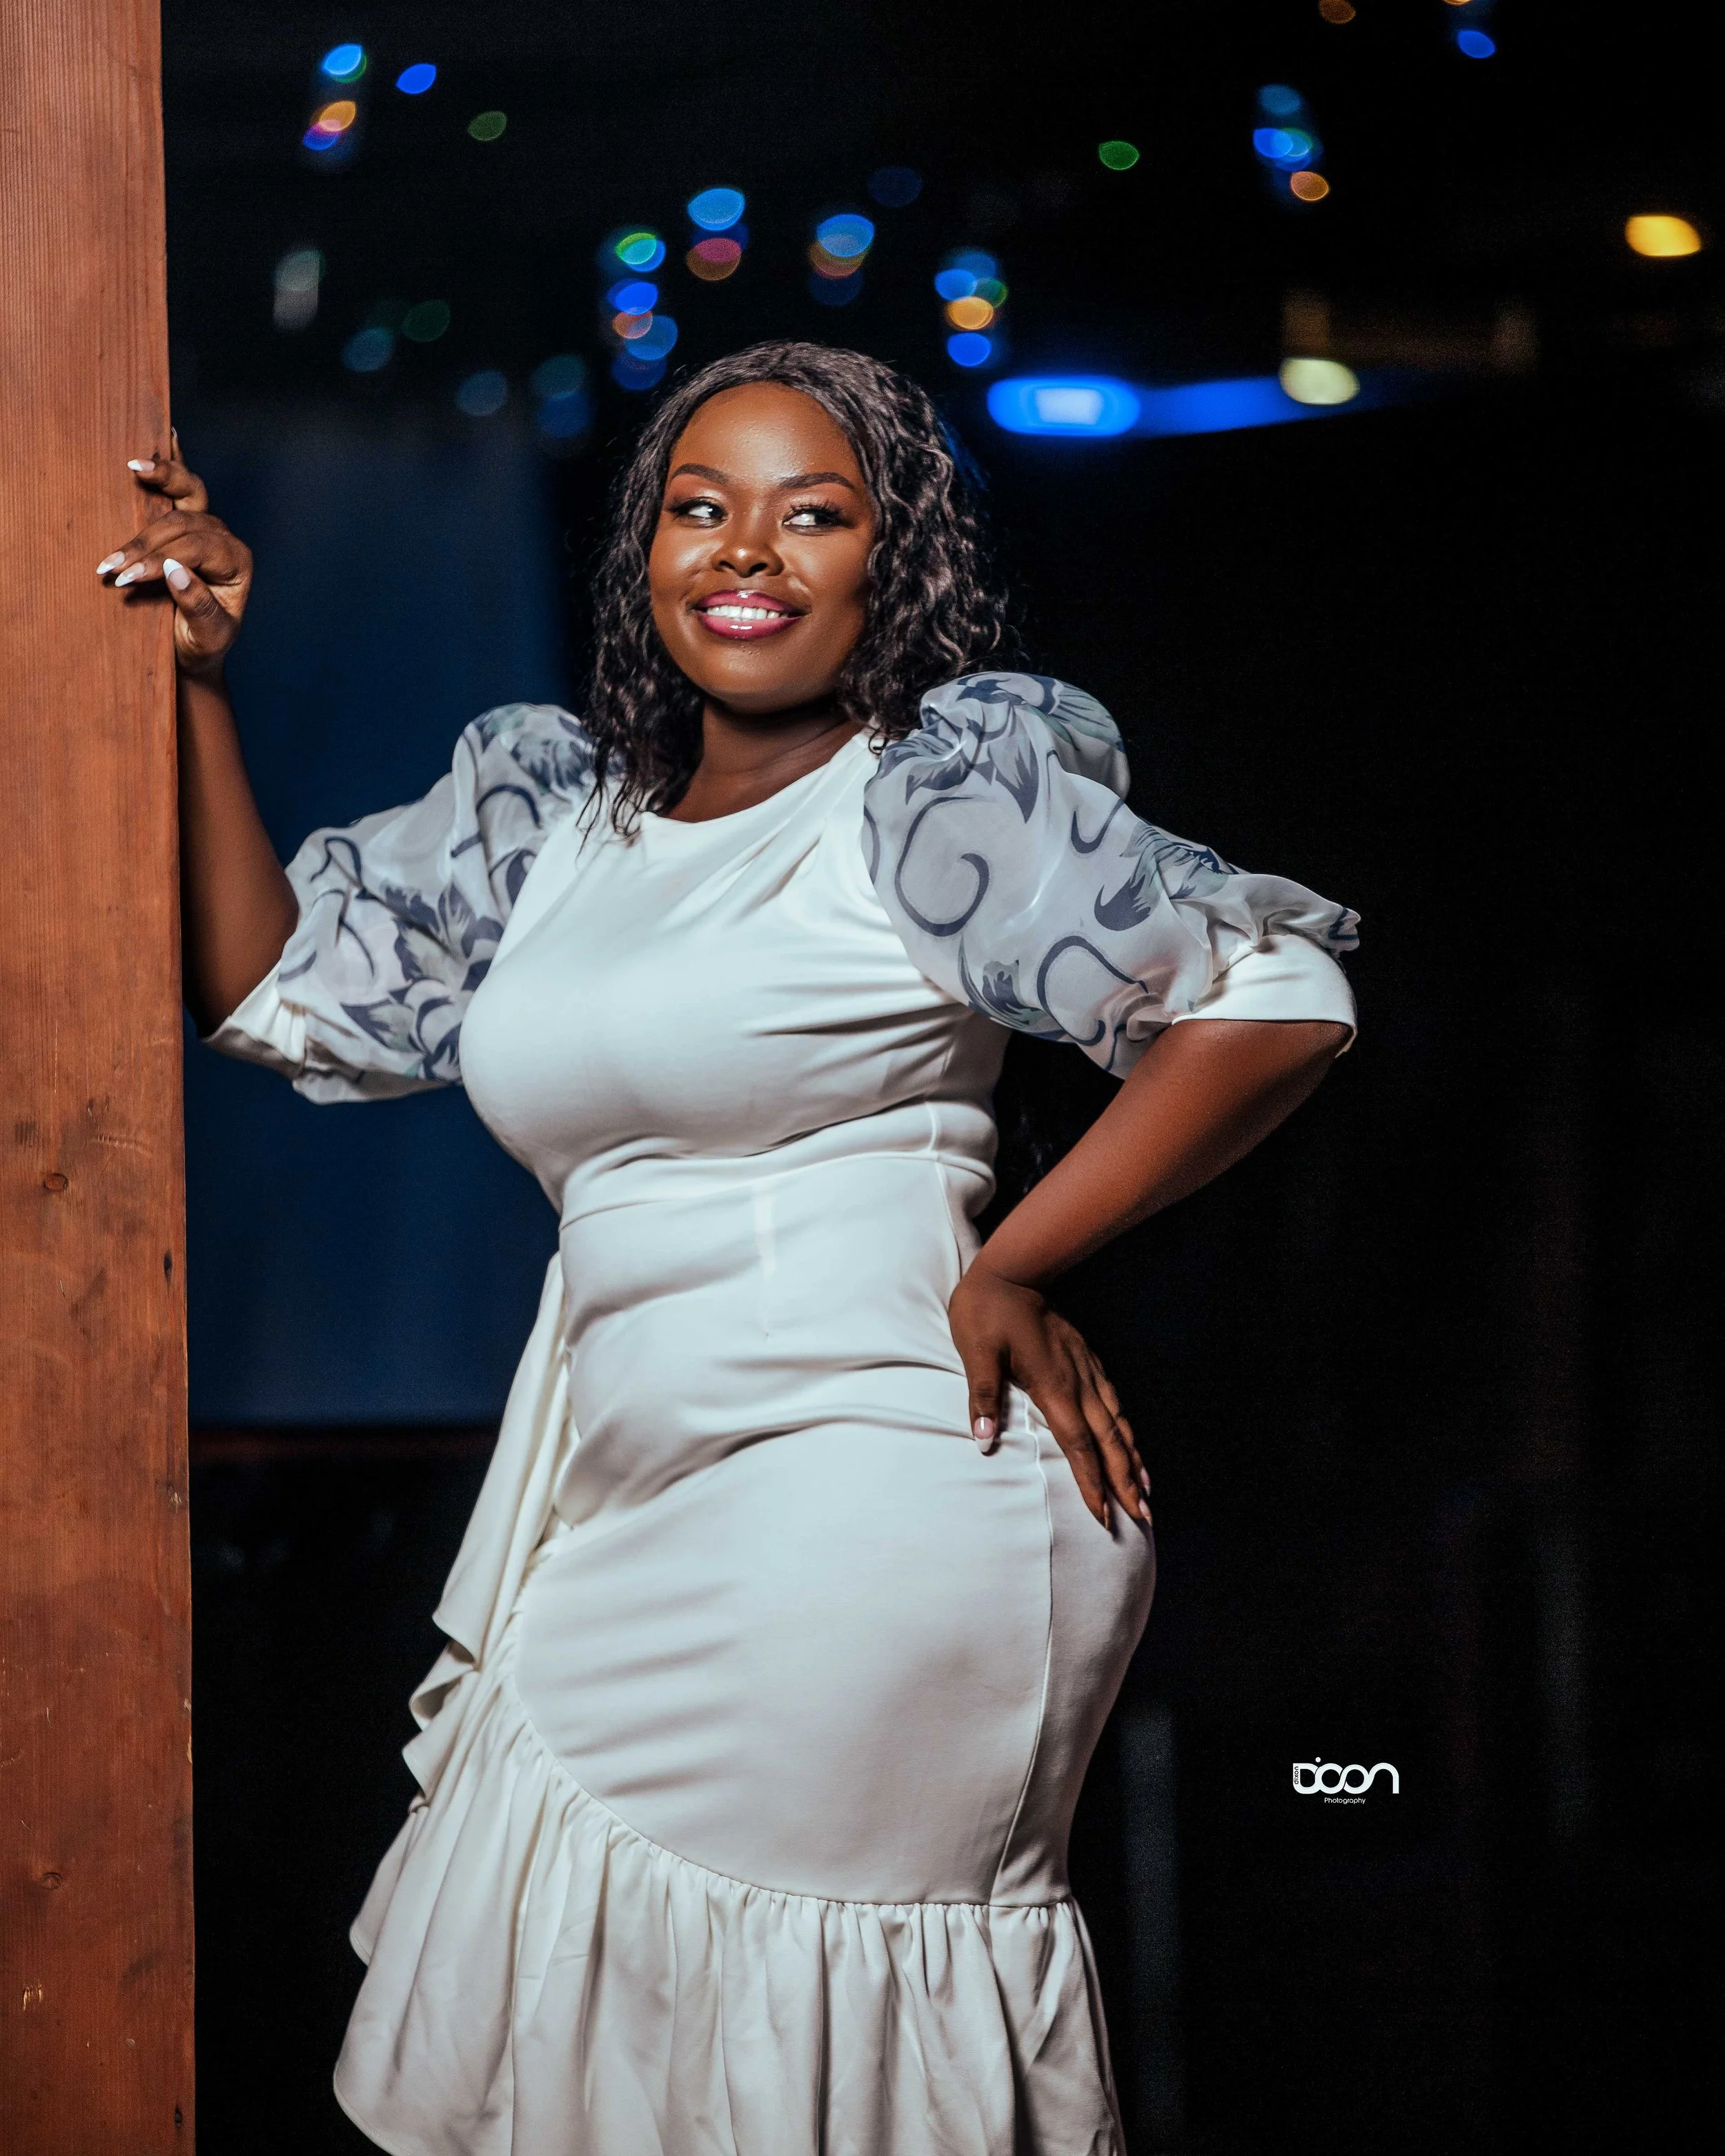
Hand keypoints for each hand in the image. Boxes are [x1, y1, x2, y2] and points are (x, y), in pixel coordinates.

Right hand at [97, 437, 250, 676]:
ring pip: (176, 505)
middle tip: (112, 568)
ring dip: (140, 525)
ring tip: (112, 547)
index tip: (128, 578)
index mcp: (237, 562)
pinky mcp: (187, 522)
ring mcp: (206, 526)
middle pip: (183, 525)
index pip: (197, 549)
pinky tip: (148, 452)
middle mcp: (224, 539)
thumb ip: (197, 606)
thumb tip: (174, 570)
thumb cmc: (205, 644)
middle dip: (144, 545)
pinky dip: (166, 469)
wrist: (196, 648)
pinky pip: (181, 487)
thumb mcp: (207, 636)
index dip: (160, 561)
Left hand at [948, 1260, 1150, 1530]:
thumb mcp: (976, 1352)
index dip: (1092, 1483)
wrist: (1011, 1269)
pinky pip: (1113, 1401)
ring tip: (1146, 1489)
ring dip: (1132, 1458)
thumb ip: (982, 1396)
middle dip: (1126, 1482)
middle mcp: (1078, 1382)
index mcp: (1053, 1386)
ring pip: (1117, 1422)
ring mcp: (1086, 1369)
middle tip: (1143, 1517)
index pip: (1078, 1446)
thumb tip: (982, 1441)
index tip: (1105, 1516)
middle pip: (1109, 1442)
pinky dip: (1125, 1427)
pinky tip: (1129, 1439)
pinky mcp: (1086, 1358)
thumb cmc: (986, 1311)